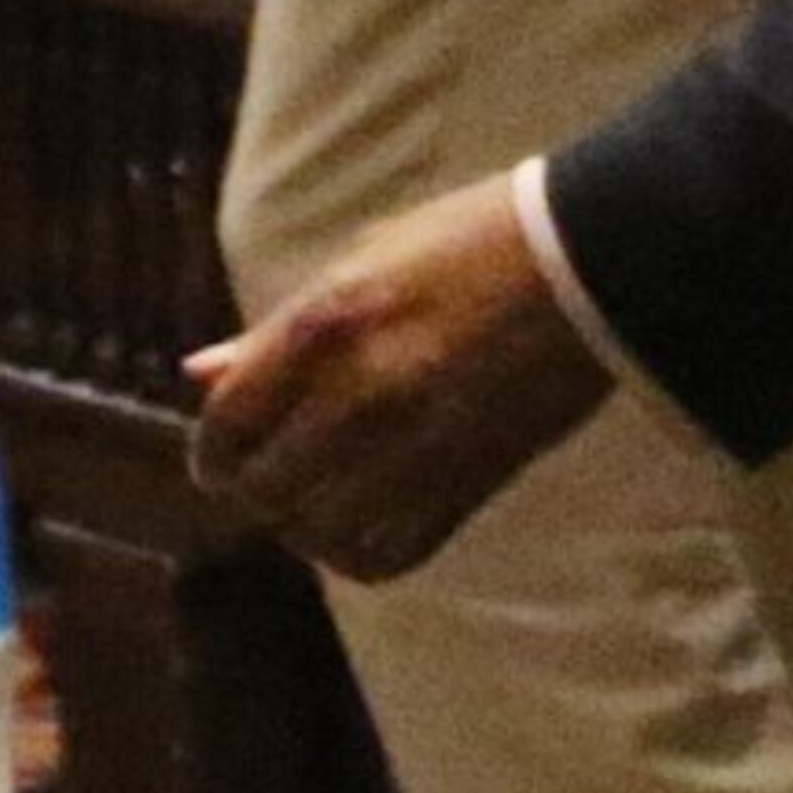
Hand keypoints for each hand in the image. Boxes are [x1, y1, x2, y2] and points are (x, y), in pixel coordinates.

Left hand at [190, 176, 610, 578]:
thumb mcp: (365, 259)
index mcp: (326, 323)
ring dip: (305, 524)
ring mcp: (415, 445)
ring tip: (321, 499)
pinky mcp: (468, 481)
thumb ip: (279, 329)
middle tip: (274, 472)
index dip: (213, 450)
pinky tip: (365, 524)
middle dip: (257, 487)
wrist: (591, 258)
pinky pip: (386, 554)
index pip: (227, 424)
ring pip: (316, 533)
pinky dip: (360, 553)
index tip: (225, 453)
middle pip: (263, 489)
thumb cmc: (475, 238)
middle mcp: (360, 393)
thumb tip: (200, 371)